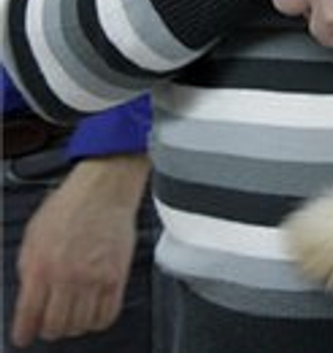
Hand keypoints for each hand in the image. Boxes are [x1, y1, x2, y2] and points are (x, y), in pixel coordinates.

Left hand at [11, 154, 149, 346]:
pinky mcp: (116, 276)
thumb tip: (28, 297)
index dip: (23, 333)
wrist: (105, 187)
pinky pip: (107, 315)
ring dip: (74, 326)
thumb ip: (28, 268)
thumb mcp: (34, 233)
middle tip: (50, 324)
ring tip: (72, 316)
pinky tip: (93, 312)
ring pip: (80, 325)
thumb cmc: (71, 203)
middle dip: (49, 330)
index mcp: (41, 265)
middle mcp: (67, 275)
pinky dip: (98, 321)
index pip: (28, 316)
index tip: (24, 337)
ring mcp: (93, 278)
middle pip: (55, 327)